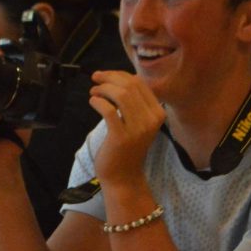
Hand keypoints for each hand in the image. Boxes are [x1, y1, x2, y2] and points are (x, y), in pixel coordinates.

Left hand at [87, 70, 164, 189]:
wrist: (124, 177)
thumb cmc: (127, 147)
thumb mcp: (137, 122)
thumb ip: (133, 102)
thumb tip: (118, 78)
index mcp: (158, 112)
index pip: (139, 83)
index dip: (119, 74)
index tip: (104, 75)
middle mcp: (151, 119)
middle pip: (130, 86)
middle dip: (109, 78)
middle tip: (95, 79)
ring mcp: (138, 129)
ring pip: (120, 95)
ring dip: (102, 89)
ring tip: (93, 92)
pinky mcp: (121, 137)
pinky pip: (109, 110)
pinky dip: (98, 101)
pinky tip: (93, 102)